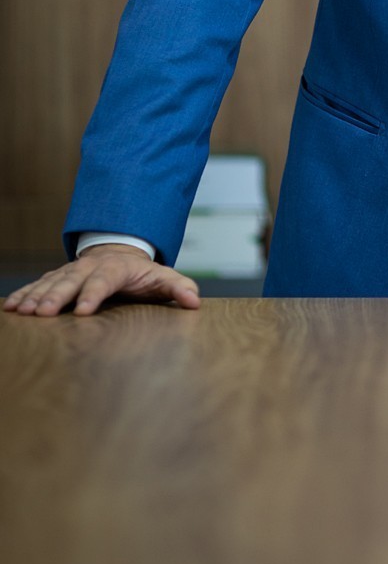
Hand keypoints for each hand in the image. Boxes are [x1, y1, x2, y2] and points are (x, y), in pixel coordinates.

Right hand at [2, 245, 200, 316]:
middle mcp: (90, 267)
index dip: (93, 294)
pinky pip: (39, 285)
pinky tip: (11, 307)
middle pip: (71, 280)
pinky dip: (24, 294)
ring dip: (36, 296)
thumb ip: (178, 287)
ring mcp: (72, 271)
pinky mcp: (58, 278)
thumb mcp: (162, 277)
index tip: (82, 310)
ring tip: (21, 311)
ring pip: (51, 281)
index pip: (104, 281)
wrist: (120, 250)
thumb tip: (194, 300)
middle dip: (56, 296)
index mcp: (116, 268)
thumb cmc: (142, 271)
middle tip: (42, 313)